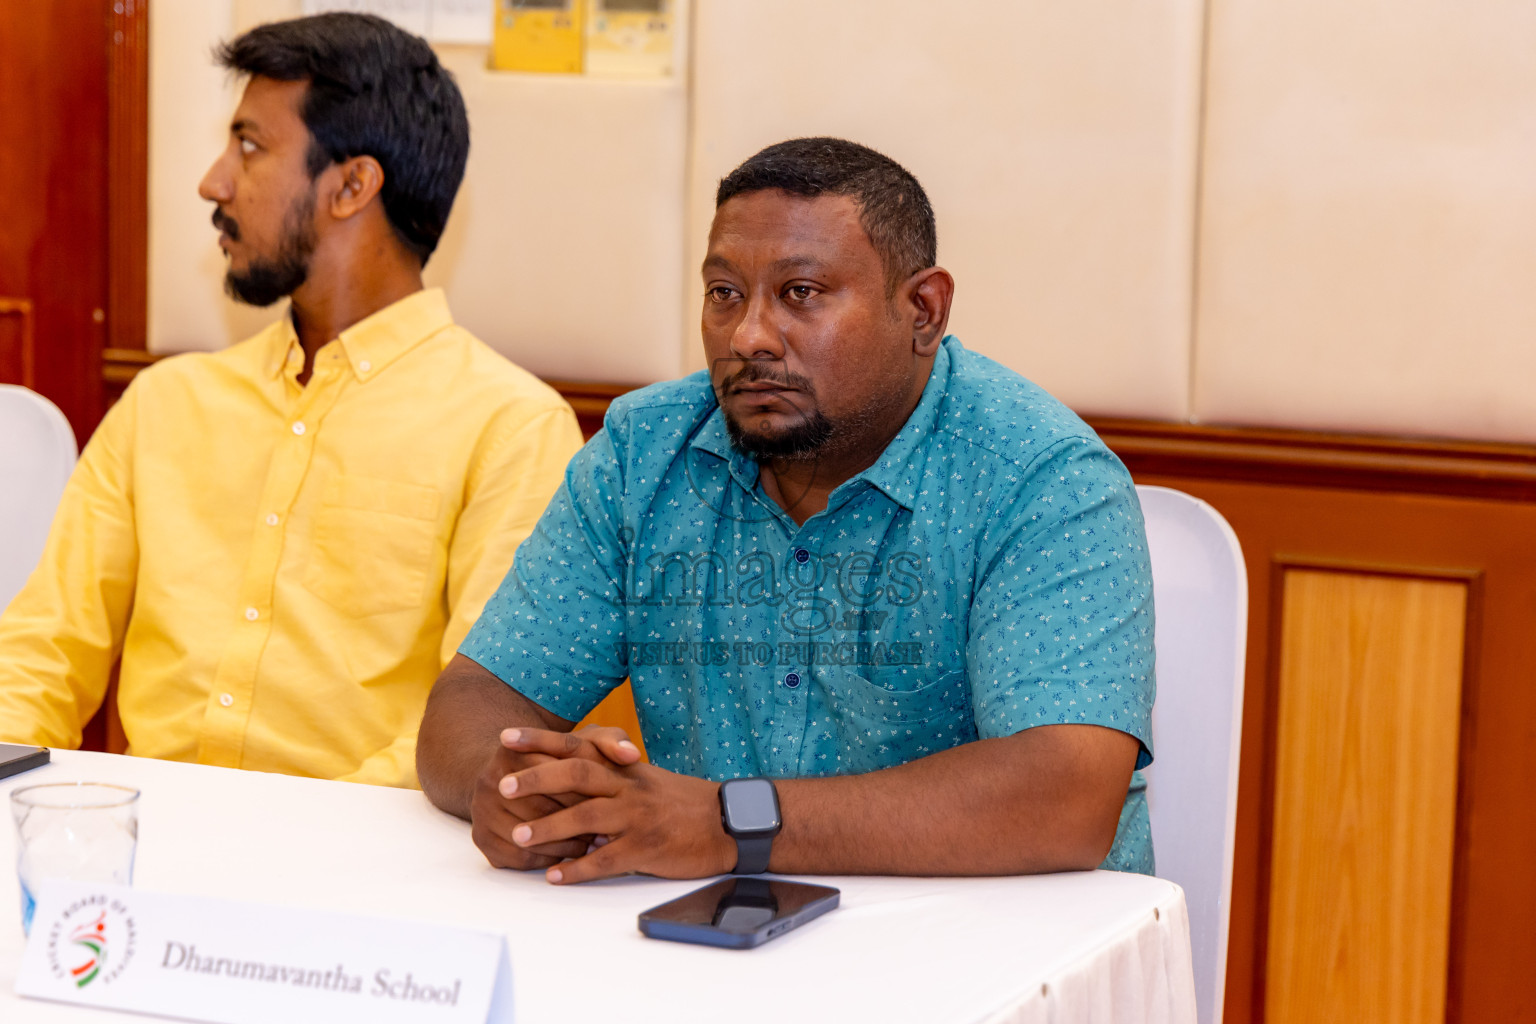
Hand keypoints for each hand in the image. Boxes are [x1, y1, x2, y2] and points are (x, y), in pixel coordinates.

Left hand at [498, 730, 735, 883]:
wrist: (728, 823)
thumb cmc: (683, 803)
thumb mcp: (646, 780)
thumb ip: (609, 778)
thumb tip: (565, 781)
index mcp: (625, 769)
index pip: (577, 746)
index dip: (540, 741)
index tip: (506, 738)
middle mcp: (629, 787)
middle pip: (576, 774)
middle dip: (536, 779)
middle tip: (502, 786)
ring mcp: (637, 817)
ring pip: (585, 817)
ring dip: (548, 827)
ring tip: (518, 837)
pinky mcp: (647, 848)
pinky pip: (605, 859)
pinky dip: (577, 868)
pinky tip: (555, 875)